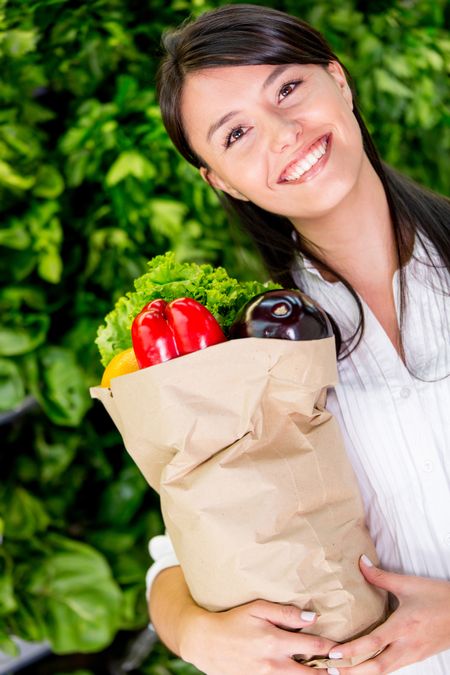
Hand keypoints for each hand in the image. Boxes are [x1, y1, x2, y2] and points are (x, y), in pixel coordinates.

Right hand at [179, 599, 336, 673]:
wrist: (205, 642)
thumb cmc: (232, 620)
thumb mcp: (257, 608)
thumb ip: (285, 613)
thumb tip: (312, 617)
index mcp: (275, 641)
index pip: (314, 646)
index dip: (332, 647)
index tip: (344, 647)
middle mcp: (273, 664)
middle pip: (312, 673)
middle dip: (329, 671)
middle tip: (343, 667)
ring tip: (328, 672)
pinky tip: (303, 672)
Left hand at [325, 555, 449, 674]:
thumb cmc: (438, 597)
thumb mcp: (409, 584)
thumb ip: (381, 576)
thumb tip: (360, 562)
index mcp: (403, 626)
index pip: (374, 643)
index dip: (352, 651)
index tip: (333, 655)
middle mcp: (407, 646)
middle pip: (377, 668)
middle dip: (352, 672)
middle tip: (330, 670)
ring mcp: (413, 654)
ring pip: (385, 671)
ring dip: (362, 673)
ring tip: (341, 671)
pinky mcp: (417, 657)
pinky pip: (393, 668)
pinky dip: (376, 670)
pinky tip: (363, 666)